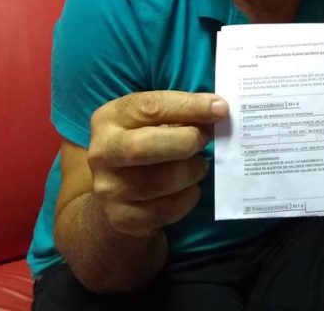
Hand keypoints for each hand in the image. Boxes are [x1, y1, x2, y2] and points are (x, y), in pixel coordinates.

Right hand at [87, 91, 227, 236]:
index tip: (220, 108)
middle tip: (205, 139)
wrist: (118, 193)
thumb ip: (181, 113)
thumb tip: (218, 109)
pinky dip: (188, 197)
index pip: (150, 107)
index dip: (189, 106)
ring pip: (160, 181)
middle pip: (144, 147)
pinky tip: (189, 187)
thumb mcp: (153, 120)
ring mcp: (109, 189)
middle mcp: (102, 153)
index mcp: (108, 119)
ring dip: (191, 171)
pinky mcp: (122, 218)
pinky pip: (167, 209)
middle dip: (185, 142)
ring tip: (199, 164)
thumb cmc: (146, 144)